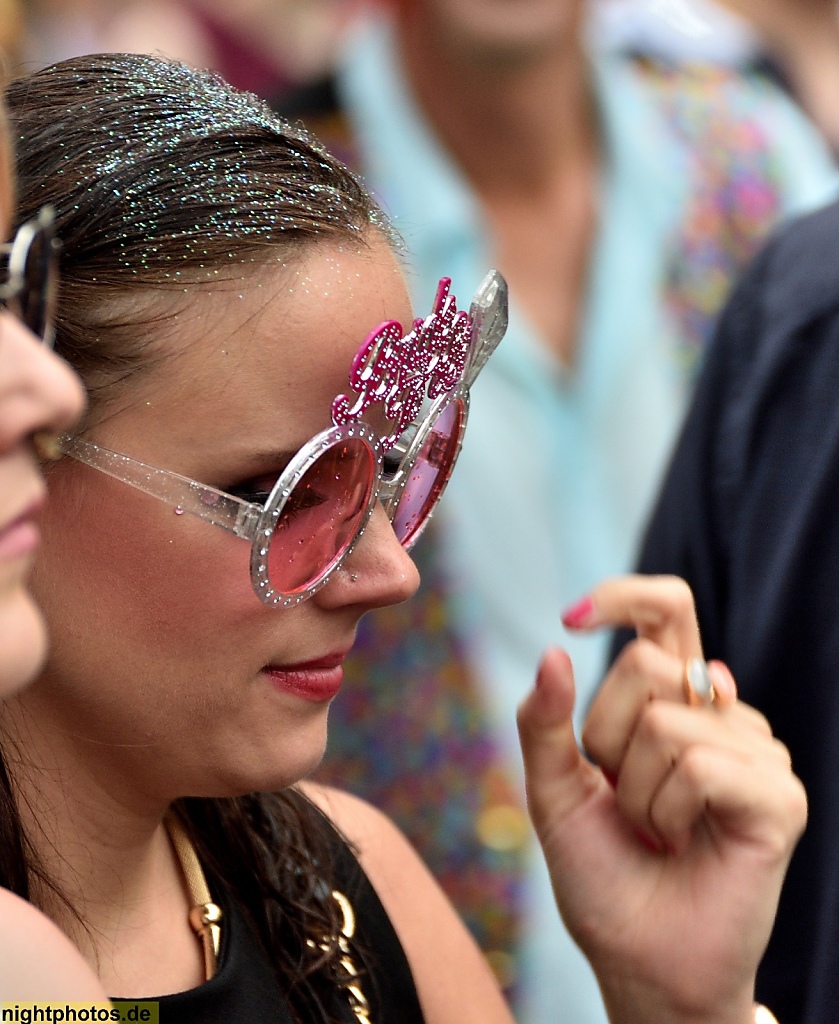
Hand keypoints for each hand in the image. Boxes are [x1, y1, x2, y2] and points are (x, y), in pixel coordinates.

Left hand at [517, 576, 804, 1023]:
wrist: (639, 958)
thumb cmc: (602, 871)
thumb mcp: (555, 790)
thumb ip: (546, 722)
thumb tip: (555, 650)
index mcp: (671, 700)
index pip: (666, 609)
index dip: (623, 596)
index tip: (572, 618)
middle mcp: (720, 713)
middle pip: (648, 663)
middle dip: (606, 738)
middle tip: (624, 798)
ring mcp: (756, 751)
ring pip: (667, 722)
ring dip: (636, 791)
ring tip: (657, 830)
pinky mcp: (779, 795)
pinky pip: (701, 766)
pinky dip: (669, 812)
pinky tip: (685, 843)